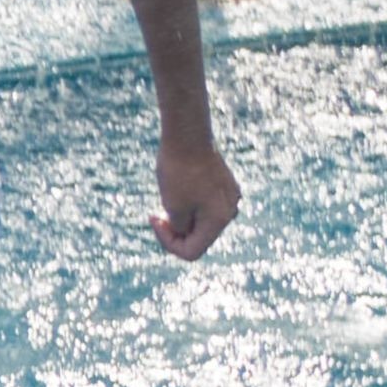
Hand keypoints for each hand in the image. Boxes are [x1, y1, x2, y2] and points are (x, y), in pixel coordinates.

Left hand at [154, 134, 240, 257]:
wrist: (187, 135)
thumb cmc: (178, 171)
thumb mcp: (173, 207)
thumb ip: (181, 229)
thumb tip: (186, 234)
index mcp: (219, 220)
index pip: (192, 252)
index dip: (169, 244)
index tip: (156, 221)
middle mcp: (230, 211)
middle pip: (199, 238)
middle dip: (176, 231)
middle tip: (157, 214)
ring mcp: (230, 197)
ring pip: (202, 222)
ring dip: (182, 218)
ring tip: (169, 198)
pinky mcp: (225, 186)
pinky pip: (206, 206)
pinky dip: (190, 205)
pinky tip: (179, 189)